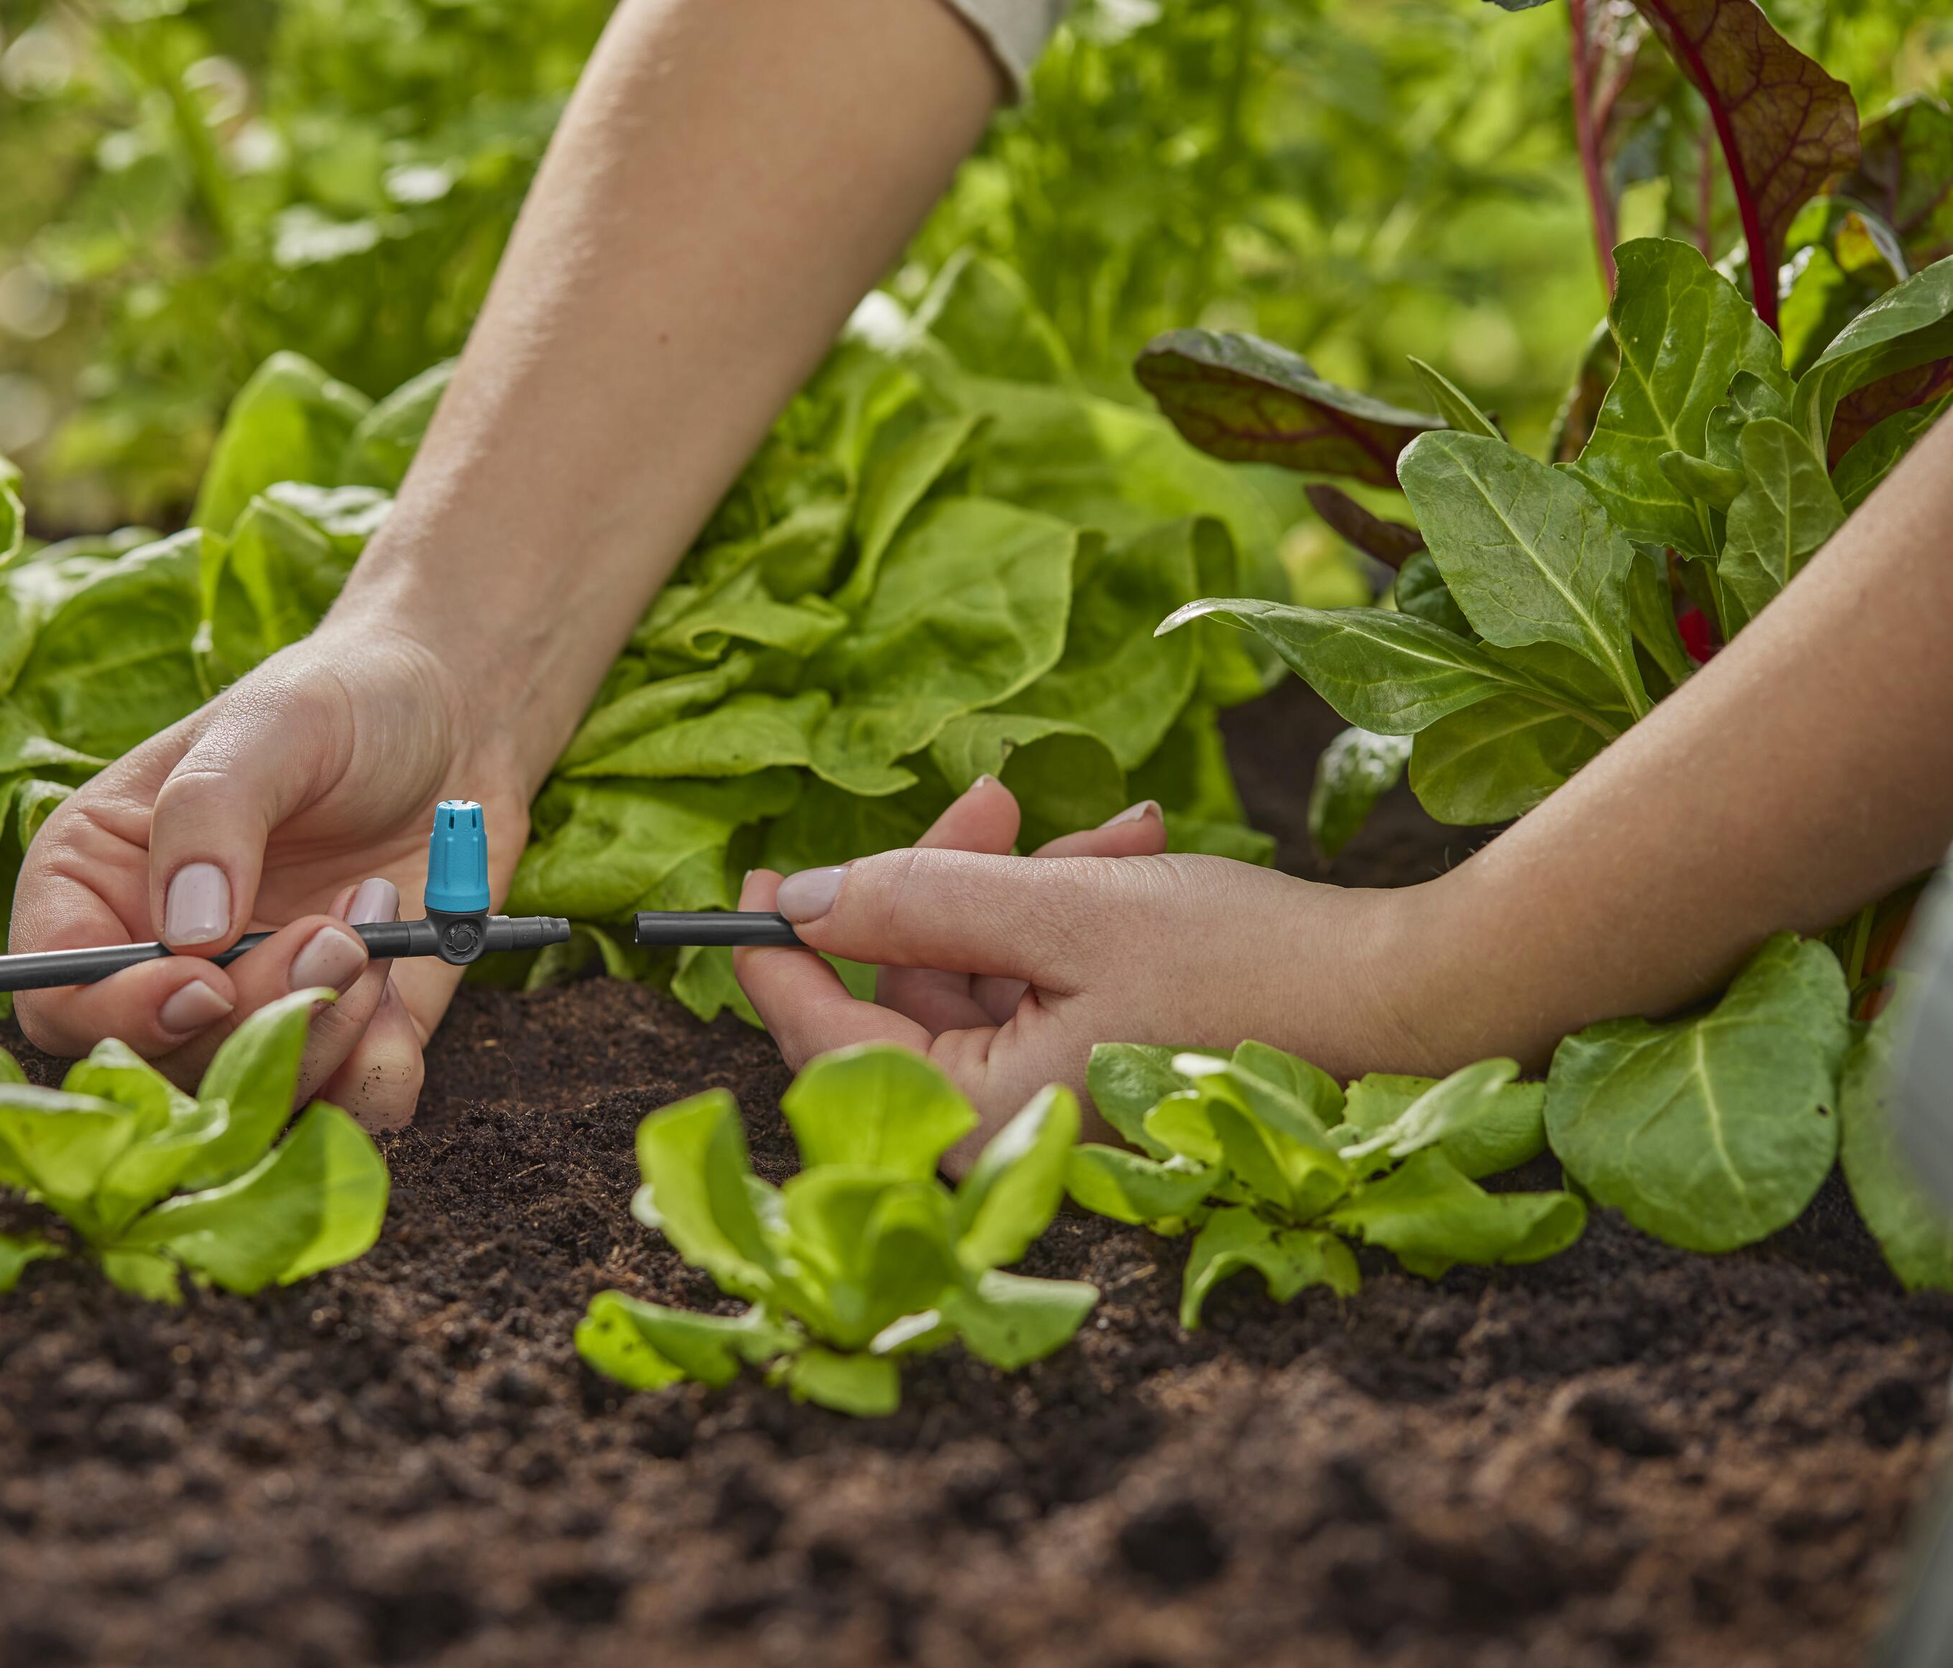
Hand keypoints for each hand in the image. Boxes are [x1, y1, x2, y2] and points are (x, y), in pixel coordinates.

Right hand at [10, 620, 530, 1127]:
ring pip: (249, 1099)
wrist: (457, 720)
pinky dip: (377, 1071)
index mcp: (95, 885)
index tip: (205, 982)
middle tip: (335, 936)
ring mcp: (249, 1013)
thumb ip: (210, 816)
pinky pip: (344, 1110)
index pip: (56, 996)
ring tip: (375, 930)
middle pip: (159, 1065)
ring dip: (322, 1039)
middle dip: (253, 1021)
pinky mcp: (336, 1041)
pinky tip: (400, 984)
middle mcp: (158, 966)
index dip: (121, 1012)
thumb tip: (186, 935)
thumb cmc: (342, 703)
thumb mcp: (271, 725)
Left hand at [732, 776, 1429, 1163]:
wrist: (1409, 1000)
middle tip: (989, 799)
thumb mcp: (1063, 908)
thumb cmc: (1244, 965)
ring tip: (1108, 830)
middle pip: (907, 995)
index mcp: (978, 1118)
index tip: (752, 875)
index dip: (778, 950)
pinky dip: (1068, 914)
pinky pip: (1041, 984)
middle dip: (945, 883)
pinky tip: (1131, 851)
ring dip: (1025, 886)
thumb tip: (797, 898)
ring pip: (980, 976)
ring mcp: (1055, 1101)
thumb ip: (917, 900)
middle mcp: (1006, 1129)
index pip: (826, 1034)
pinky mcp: (1100, 1068)